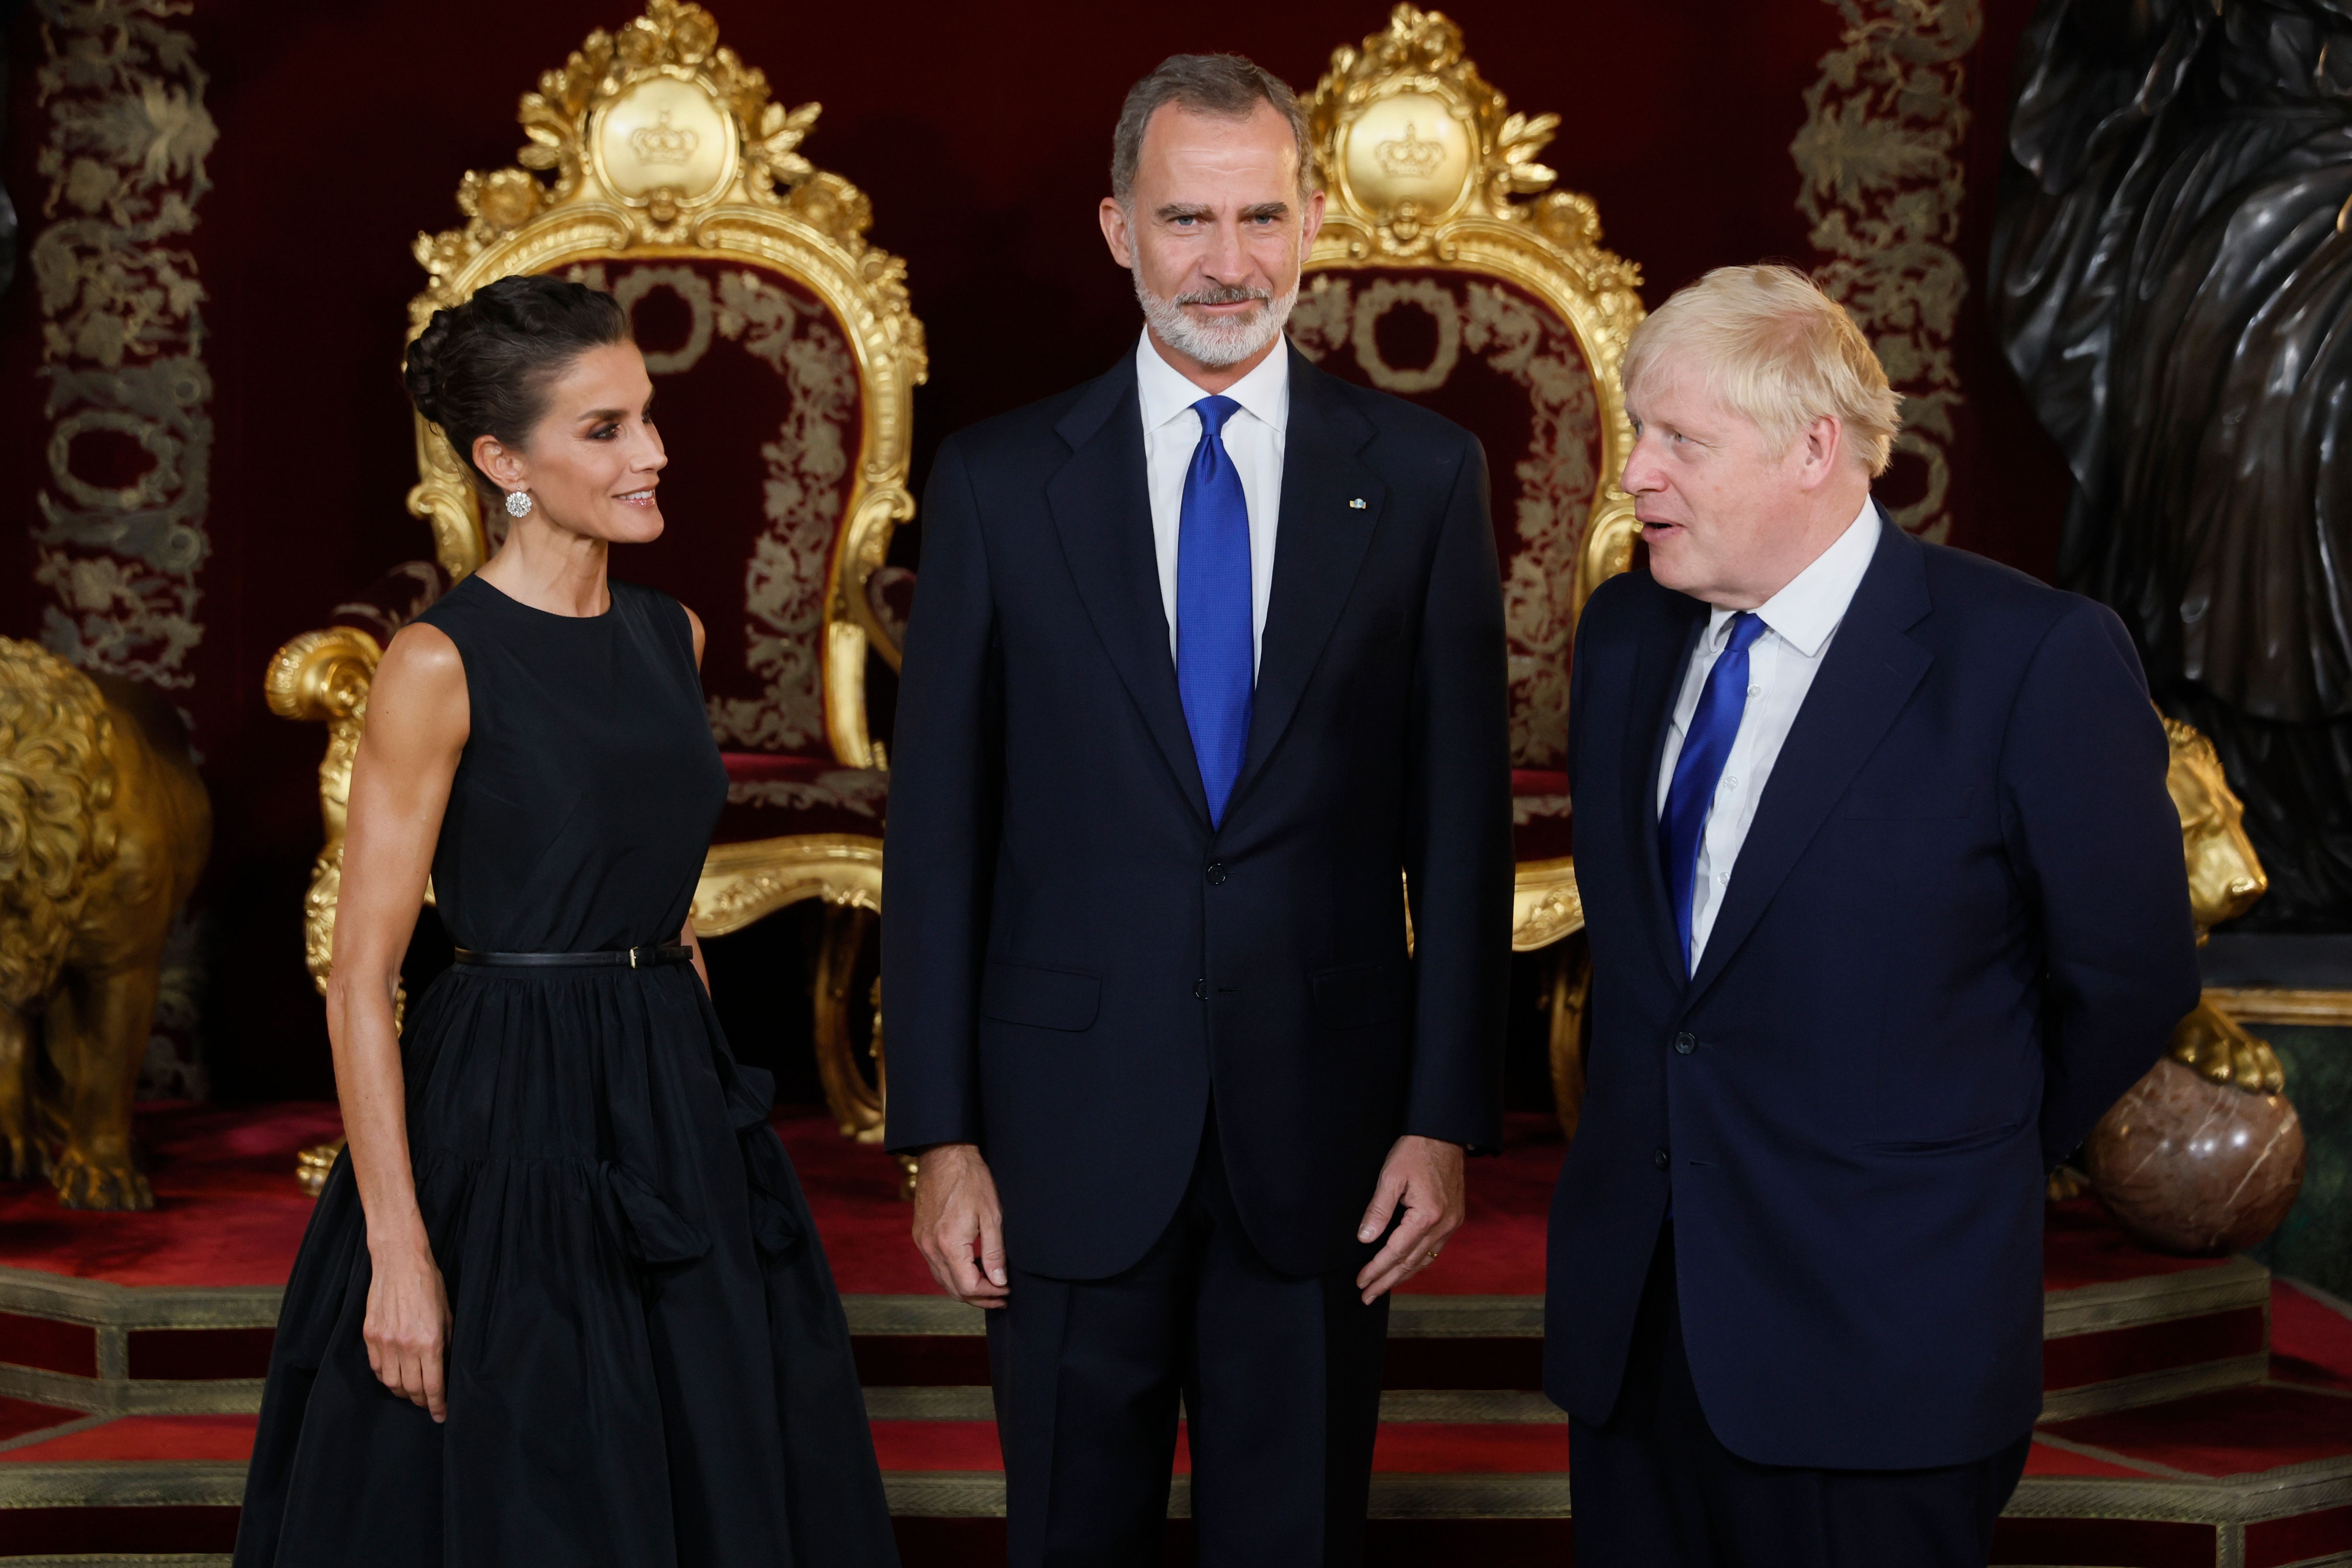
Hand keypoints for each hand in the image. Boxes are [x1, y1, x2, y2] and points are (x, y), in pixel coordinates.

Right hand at [364, 1230, 451, 1420]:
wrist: (400, 1262)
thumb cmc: (429, 1285)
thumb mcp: (448, 1315)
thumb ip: (446, 1343)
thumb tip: (444, 1367)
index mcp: (429, 1342)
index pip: (433, 1386)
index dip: (437, 1405)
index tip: (440, 1415)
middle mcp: (405, 1346)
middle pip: (411, 1389)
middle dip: (421, 1401)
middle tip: (427, 1403)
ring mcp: (384, 1342)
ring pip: (391, 1383)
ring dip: (402, 1391)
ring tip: (411, 1391)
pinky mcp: (370, 1335)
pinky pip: (376, 1367)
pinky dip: (385, 1376)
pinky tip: (394, 1374)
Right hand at [912, 1143, 1008, 1308]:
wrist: (943, 1154)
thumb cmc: (971, 1179)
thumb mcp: (991, 1215)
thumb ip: (994, 1252)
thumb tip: (1000, 1282)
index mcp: (948, 1244)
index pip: (968, 1287)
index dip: (990, 1294)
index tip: (1007, 1291)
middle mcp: (930, 1248)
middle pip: (954, 1290)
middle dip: (979, 1297)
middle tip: (1002, 1296)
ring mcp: (923, 1242)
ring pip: (943, 1281)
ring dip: (966, 1288)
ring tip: (990, 1285)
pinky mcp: (921, 1235)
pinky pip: (936, 1266)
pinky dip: (954, 1274)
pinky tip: (971, 1267)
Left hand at [1353, 1135, 1465, 1304]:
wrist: (1445, 1135)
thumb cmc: (1415, 1151)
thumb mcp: (1390, 1177)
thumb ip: (1378, 1210)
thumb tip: (1365, 1239)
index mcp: (1426, 1215)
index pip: (1396, 1252)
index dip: (1376, 1269)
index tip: (1361, 1282)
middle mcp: (1443, 1225)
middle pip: (1411, 1262)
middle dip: (1387, 1281)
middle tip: (1367, 1296)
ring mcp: (1451, 1224)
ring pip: (1424, 1260)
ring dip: (1402, 1276)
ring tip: (1382, 1288)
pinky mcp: (1454, 1219)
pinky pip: (1434, 1249)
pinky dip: (1417, 1262)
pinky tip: (1405, 1268)